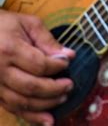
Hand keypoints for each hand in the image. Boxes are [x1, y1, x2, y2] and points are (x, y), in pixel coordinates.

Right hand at [0, 9, 74, 124]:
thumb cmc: (5, 25)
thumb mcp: (27, 23)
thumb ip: (47, 40)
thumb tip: (69, 55)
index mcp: (10, 49)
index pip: (38, 64)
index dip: (57, 66)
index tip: (68, 62)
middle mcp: (0, 70)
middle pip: (31, 87)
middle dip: (54, 89)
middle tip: (69, 85)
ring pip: (22, 102)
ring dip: (45, 105)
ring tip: (62, 99)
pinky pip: (12, 108)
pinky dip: (30, 117)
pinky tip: (46, 120)